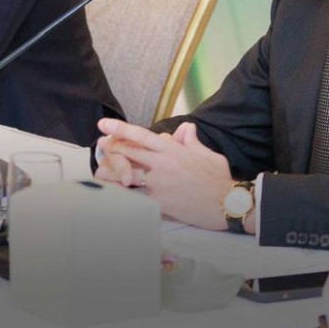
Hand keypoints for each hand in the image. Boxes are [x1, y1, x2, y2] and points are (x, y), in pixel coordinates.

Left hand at [96, 118, 237, 231]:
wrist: (227, 203)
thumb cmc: (218, 178)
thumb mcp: (207, 153)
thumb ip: (191, 141)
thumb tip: (186, 128)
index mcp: (172, 149)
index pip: (141, 135)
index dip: (120, 128)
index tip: (104, 124)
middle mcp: (162, 163)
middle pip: (128, 152)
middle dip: (111, 149)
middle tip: (101, 148)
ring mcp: (159, 182)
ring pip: (127, 174)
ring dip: (112, 173)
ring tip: (101, 172)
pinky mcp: (160, 201)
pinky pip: (137, 195)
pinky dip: (125, 193)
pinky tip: (114, 193)